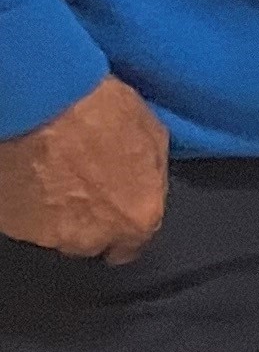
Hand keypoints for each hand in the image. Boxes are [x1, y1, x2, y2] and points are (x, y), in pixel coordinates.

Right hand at [0, 74, 170, 262]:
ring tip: (54, 179)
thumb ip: (151, 172)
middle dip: (91, 219)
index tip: (116, 210)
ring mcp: (48, 236)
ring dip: (58, 213)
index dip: (124, 225)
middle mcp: (94, 237)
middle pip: (93, 240)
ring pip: (58, 233)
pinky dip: (29, 206)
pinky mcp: (13, 225)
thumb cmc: (102, 112)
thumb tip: (147, 182)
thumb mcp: (152, 134)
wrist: (42, 105)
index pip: (132, 246)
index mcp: (138, 218)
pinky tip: (32, 178)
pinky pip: (26, 221)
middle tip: (82, 186)